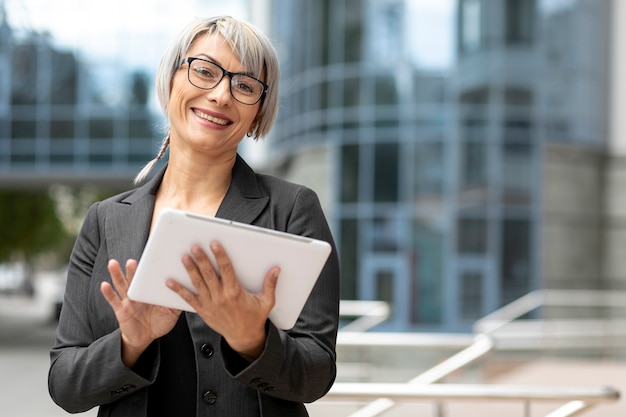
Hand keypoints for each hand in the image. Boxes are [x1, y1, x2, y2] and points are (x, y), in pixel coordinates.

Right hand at [101, 259, 180, 366]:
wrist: (145, 339)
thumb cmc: (158, 323)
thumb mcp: (171, 313)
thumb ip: (177, 302)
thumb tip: (190, 291)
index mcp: (151, 292)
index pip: (150, 277)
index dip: (150, 268)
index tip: (152, 257)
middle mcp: (139, 293)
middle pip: (135, 278)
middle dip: (133, 270)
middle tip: (133, 261)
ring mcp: (129, 301)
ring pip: (122, 285)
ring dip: (117, 275)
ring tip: (113, 264)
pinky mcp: (121, 310)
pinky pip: (113, 301)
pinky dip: (108, 293)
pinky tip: (104, 285)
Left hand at [166, 242, 279, 361]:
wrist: (244, 337)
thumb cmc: (254, 318)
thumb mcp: (266, 302)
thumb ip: (270, 284)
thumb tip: (276, 270)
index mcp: (235, 292)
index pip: (226, 270)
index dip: (220, 256)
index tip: (215, 244)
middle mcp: (221, 297)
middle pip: (209, 274)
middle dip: (202, 259)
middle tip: (195, 247)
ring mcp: (210, 304)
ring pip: (198, 284)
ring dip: (190, 270)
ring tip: (184, 257)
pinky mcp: (203, 311)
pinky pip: (189, 299)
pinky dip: (179, 290)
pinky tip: (170, 282)